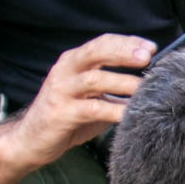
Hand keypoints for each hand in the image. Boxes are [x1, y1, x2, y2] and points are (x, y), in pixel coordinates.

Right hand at [5, 34, 152, 168]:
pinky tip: (130, 114)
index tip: (152, 48)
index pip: (102, 43)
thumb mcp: (92, 96)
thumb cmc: (68, 117)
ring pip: (95, 79)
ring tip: (146, 88)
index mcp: (74, 62)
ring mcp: (61, 91)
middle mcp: (65, 71)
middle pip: (96, 52)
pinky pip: (92, 109)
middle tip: (148, 58)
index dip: (127, 43)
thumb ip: (114, 87)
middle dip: (124, 52)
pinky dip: (114, 110)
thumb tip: (151, 83)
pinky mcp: (61, 113)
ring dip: (123, 82)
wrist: (31, 140)